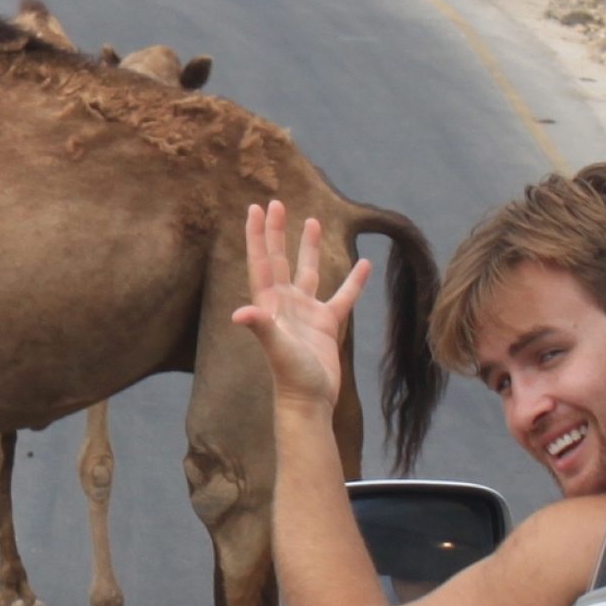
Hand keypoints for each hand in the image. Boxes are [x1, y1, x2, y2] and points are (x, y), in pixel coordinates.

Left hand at [233, 198, 370, 414]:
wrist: (309, 402)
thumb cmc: (290, 377)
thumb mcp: (277, 348)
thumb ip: (261, 327)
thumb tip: (239, 313)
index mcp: (270, 304)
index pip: (261, 261)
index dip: (257, 235)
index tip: (256, 208)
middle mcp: (285, 304)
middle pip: (279, 259)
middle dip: (277, 232)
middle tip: (277, 203)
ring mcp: (306, 313)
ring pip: (309, 271)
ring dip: (309, 248)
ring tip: (313, 220)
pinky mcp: (327, 325)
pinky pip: (343, 296)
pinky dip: (354, 281)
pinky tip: (366, 264)